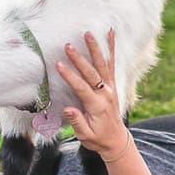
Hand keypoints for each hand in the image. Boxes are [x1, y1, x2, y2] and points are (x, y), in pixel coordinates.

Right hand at [57, 30, 129, 160]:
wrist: (116, 140)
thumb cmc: (97, 139)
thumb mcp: (85, 136)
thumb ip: (77, 122)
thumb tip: (68, 109)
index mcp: (97, 106)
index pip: (82, 87)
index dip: (70, 76)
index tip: (58, 64)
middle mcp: (106, 94)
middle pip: (92, 73)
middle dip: (79, 59)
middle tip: (68, 45)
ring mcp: (110, 87)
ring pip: (103, 64)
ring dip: (95, 48)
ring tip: (88, 33)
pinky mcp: (112, 84)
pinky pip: (112, 64)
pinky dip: (111, 48)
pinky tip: (110, 34)